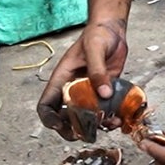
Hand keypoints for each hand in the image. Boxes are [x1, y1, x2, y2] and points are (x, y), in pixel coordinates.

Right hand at [36, 19, 127, 139]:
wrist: (113, 30)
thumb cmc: (97, 34)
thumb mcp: (94, 48)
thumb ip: (97, 71)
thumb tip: (103, 94)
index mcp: (62, 79)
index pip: (47, 104)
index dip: (49, 118)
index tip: (60, 125)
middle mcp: (73, 89)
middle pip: (65, 117)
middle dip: (72, 129)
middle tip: (84, 134)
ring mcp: (88, 93)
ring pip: (85, 118)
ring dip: (94, 127)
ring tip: (107, 126)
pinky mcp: (104, 93)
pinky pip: (103, 112)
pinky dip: (109, 119)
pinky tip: (117, 119)